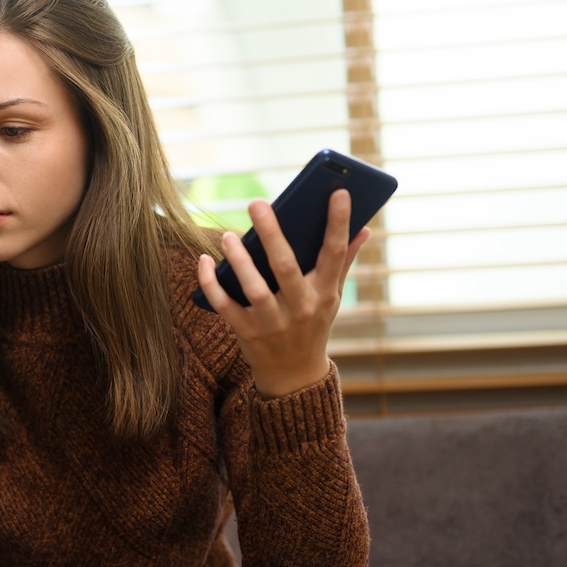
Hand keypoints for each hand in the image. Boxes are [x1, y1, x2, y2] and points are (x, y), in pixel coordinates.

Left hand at [196, 189, 369, 396]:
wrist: (294, 375)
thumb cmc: (312, 324)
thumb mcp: (332, 297)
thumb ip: (344, 262)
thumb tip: (364, 229)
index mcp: (324, 293)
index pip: (334, 252)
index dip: (339, 222)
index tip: (339, 192)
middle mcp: (300, 307)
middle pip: (286, 267)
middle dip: (273, 235)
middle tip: (256, 203)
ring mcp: (272, 322)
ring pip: (254, 288)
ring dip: (239, 261)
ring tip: (228, 235)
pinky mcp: (246, 333)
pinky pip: (224, 305)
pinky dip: (211, 284)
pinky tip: (203, 261)